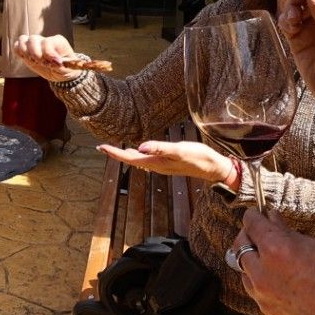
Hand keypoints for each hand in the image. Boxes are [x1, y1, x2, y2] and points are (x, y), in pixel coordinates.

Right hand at [12, 34, 80, 81]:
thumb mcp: (69, 69)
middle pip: (33, 39)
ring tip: (34, 61)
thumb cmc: (67, 69)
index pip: (47, 42)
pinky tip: (26, 59)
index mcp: (58, 41)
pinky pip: (17, 45)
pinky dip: (19, 52)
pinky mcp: (27, 50)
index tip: (56, 64)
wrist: (62, 72)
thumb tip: (57, 64)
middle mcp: (45, 40)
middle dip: (36, 54)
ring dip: (26, 53)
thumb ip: (62, 66)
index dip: (49, 54)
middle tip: (43, 63)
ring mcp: (36, 43)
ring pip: (23, 39)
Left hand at [98, 140, 235, 184]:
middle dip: (117, 154)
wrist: (213, 167)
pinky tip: (138, 151)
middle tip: (102, 147)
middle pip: (131, 160)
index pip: (130, 159)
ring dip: (126, 155)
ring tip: (115, 149)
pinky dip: (138, 154)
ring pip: (139, 160)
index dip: (115, 153)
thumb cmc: (198, 157)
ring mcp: (162, 165)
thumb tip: (140, 147)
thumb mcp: (180, 150)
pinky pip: (147, 159)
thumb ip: (160, 148)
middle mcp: (156, 166)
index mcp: (156, 163)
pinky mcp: (168, 162)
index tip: (101, 147)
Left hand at [232, 208, 314, 314]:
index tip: (257, 213)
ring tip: (267, 254)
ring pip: (243, 269)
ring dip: (250, 259)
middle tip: (260, 231)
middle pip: (240, 245)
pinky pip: (253, 289)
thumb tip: (274, 221)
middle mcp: (262, 272)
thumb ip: (290, 235)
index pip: (252, 224)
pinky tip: (274, 275)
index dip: (254, 216)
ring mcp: (262, 294)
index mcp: (275, 249)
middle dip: (248, 235)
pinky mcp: (267, 311)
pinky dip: (258, 278)